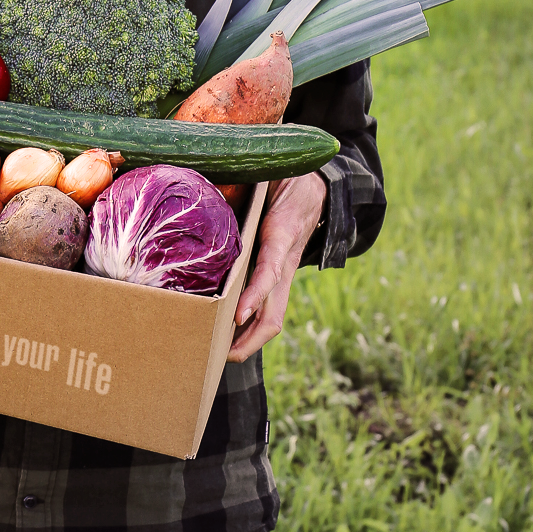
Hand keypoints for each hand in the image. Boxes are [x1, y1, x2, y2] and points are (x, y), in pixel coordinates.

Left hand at [227, 173, 325, 362]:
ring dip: (248, 341)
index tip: (237, 315)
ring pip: (271, 318)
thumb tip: (213, 179)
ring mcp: (283, 273)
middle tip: (220, 355)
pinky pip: (267, 307)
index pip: (270, 271)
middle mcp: (284, 262)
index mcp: (282, 235)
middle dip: (249, 340)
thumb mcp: (270, 176)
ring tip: (218, 355)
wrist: (319, 185)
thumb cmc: (286, 180)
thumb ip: (244, 180)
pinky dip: (250, 325)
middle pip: (274, 313)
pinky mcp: (279, 275)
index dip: (256, 295)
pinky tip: (227, 333)